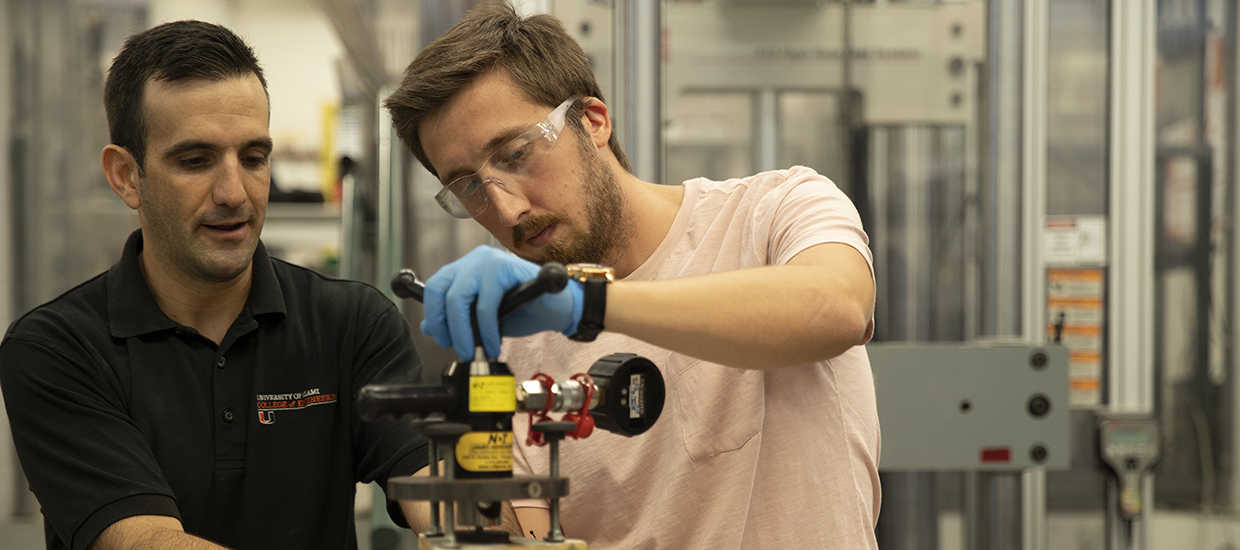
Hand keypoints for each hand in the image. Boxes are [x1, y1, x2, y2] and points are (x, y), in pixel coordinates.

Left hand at [420, 246, 582, 360]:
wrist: (558, 308)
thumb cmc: (525, 310)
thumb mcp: (484, 318)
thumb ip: (458, 318)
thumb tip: (428, 326)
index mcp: (466, 269)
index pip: (434, 289)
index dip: (434, 316)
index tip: (443, 339)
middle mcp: (474, 260)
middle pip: (442, 292)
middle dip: (447, 327)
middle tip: (460, 348)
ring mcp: (489, 261)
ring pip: (460, 299)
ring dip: (465, 332)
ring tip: (476, 350)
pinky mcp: (505, 267)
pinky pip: (486, 304)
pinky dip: (487, 329)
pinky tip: (494, 342)